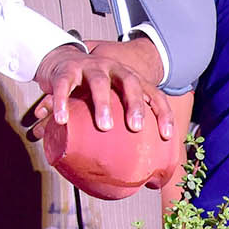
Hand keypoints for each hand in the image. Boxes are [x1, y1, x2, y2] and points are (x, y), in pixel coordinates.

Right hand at [26, 42, 173, 140]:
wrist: (62, 60)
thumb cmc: (92, 89)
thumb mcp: (112, 100)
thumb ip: (121, 124)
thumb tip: (133, 167)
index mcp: (129, 78)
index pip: (153, 93)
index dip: (163, 113)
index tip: (167, 136)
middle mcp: (113, 69)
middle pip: (130, 83)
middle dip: (135, 104)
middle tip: (135, 127)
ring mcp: (89, 67)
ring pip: (99, 83)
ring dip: (103, 104)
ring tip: (104, 126)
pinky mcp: (66, 71)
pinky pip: (64, 85)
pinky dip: (62, 102)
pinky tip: (62, 120)